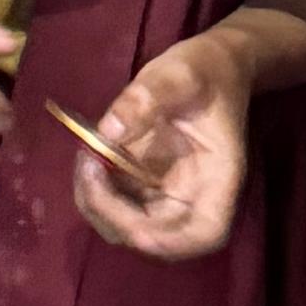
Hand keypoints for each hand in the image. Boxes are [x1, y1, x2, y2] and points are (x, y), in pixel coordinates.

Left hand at [70, 32, 256, 260]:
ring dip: (97, 203)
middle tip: (88, 167)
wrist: (208, 65)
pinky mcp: (146, 188)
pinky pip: (115, 206)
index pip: (202, 234)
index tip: (127, 218)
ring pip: (127, 228)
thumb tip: (108, 130)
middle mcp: (196, 199)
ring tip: (86, 157)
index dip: (164, 240)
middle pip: (156, 239)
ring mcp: (168, 197)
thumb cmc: (205, 70)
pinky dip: (94, 190)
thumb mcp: (179, 74)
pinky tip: (88, 156)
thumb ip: (145, 99)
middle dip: (113, 214)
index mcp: (219, 181)